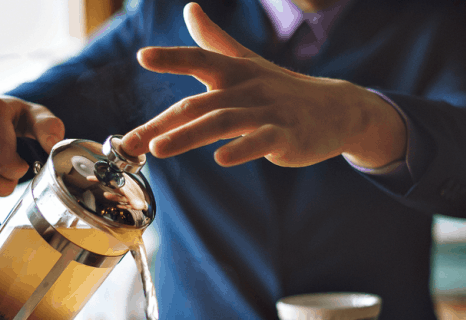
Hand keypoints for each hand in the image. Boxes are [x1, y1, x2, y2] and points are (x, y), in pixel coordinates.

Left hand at [121, 2, 405, 168]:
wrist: (337, 109)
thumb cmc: (283, 88)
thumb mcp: (247, 62)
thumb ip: (213, 41)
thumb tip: (189, 9)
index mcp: (235, 72)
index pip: (200, 59)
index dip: (173, 57)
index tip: (143, 57)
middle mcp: (247, 89)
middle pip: (199, 103)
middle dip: (160, 122)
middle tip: (128, 142)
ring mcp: (267, 113)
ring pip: (223, 122)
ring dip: (188, 135)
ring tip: (158, 148)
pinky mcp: (286, 137)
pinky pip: (261, 141)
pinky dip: (242, 149)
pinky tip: (221, 158)